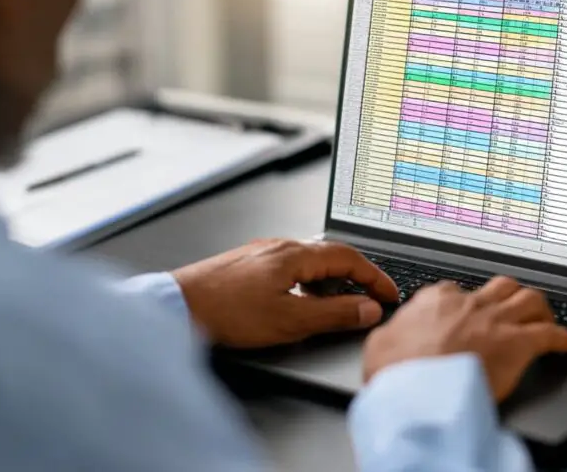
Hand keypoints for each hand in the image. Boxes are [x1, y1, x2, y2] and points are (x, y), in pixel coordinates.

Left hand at [173, 239, 398, 347]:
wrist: (177, 306)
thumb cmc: (225, 312)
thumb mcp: (290, 320)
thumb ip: (334, 314)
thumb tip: (367, 308)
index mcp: (294, 254)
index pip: (349, 258)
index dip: (375, 277)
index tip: (389, 294)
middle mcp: (279, 246)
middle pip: (331, 256)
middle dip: (357, 278)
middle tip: (372, 299)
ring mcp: (261, 253)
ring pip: (309, 263)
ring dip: (331, 283)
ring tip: (340, 307)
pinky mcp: (247, 265)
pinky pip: (290, 269)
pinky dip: (308, 284)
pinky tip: (301, 303)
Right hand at [362, 277, 566, 400]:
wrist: (420, 390)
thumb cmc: (398, 371)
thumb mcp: (379, 345)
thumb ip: (391, 334)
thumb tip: (388, 337)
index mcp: (435, 301)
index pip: (455, 291)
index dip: (464, 303)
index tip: (466, 314)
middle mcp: (470, 304)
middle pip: (500, 286)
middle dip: (508, 296)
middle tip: (512, 309)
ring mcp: (497, 321)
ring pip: (530, 299)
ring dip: (539, 308)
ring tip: (543, 318)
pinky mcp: (519, 344)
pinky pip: (550, 334)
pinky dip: (562, 338)